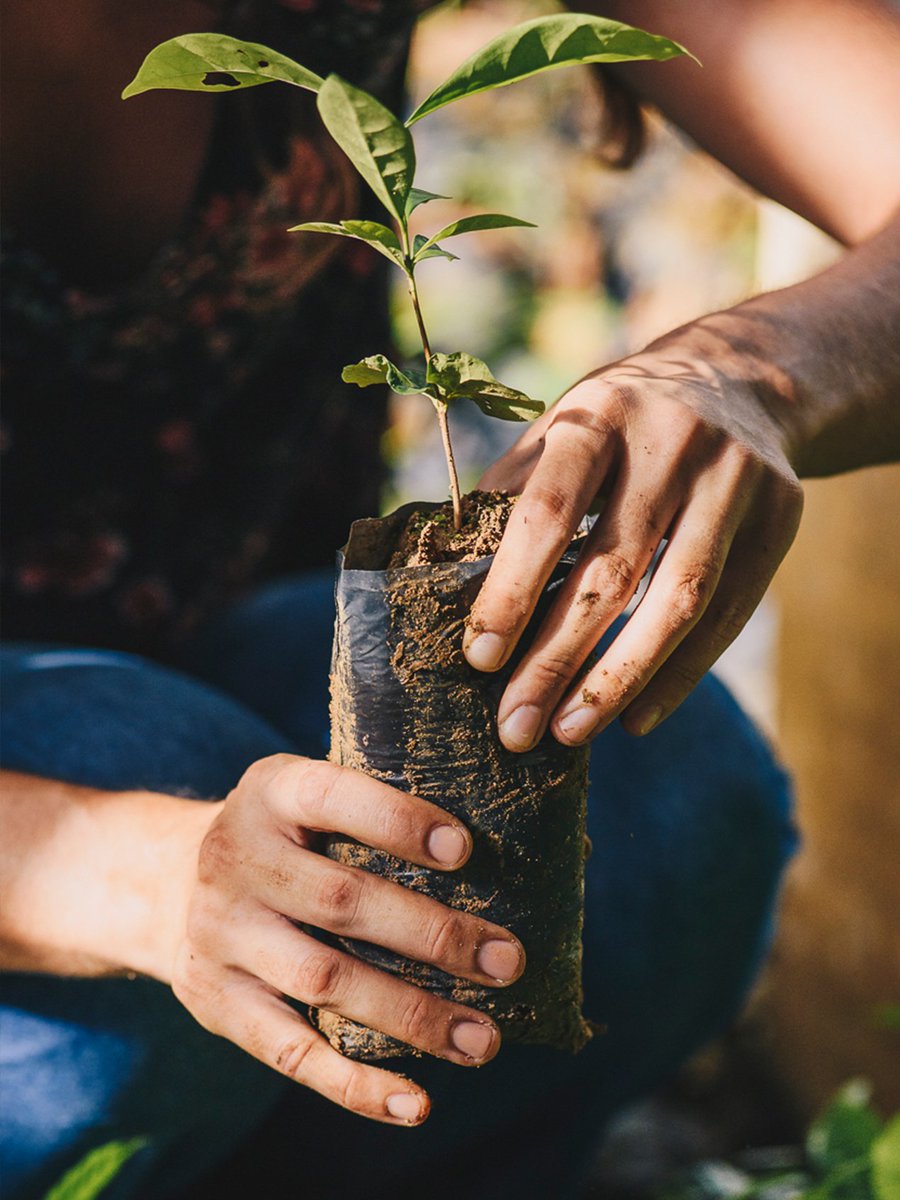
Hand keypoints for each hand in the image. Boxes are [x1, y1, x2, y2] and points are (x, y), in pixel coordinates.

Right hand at [169, 754, 523, 1125]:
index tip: (466, 850)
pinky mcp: (217, 1002)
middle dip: (433, 934)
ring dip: (412, 1015)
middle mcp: (236, 859)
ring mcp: (221, 934)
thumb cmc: (284, 835)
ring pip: (323, 981)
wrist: (167, 881)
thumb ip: (377, 806)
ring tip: (483, 1039)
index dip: (398, 822)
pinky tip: (415, 1102)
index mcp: (271, 792)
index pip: (333, 798)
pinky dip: (354, 1085)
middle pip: (341, 901)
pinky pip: (290, 1051)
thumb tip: (516, 842)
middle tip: (508, 962)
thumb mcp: (308, 795)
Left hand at [464, 319, 803, 748]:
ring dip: (619, 679)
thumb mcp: (565, 425)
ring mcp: (735, 479)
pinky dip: (680, 673)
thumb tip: (448, 578)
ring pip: (678, 600)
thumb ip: (515, 490)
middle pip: (612, 569)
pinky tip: (635, 717)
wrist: (742, 378)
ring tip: (569, 733)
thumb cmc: (622, 420)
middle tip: (516, 727)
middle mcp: (672, 442)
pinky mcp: (780, 518)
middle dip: (558, 658)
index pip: (547, 512)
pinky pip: (729, 613)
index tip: (479, 659)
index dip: (512, 590)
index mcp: (600, 413)